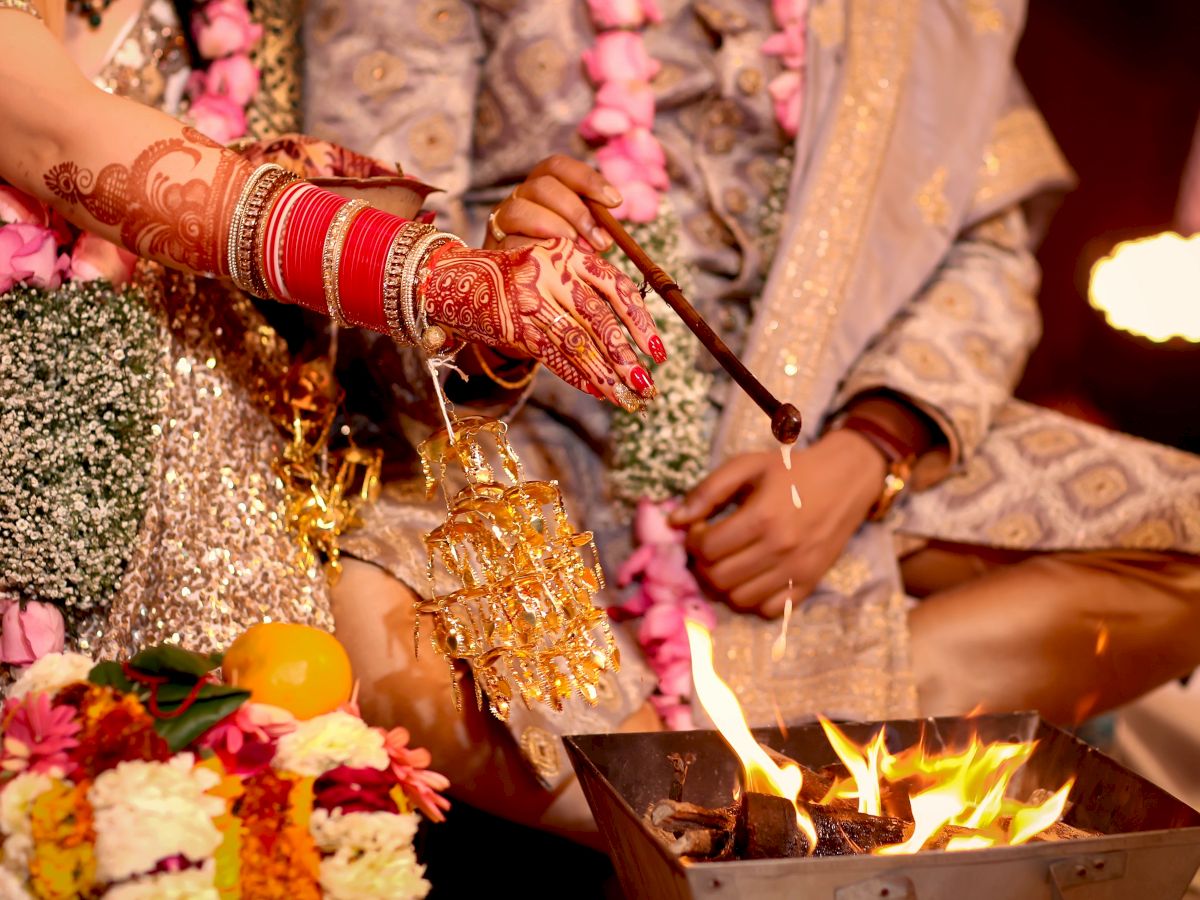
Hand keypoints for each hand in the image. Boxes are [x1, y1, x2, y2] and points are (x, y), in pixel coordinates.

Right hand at [422, 237, 665, 404]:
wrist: (457, 277)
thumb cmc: (517, 276)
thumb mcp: (554, 267)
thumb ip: (586, 290)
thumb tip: (630, 335)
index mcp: (570, 254)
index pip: (617, 288)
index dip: (641, 322)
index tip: (659, 351)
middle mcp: (553, 273)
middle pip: (599, 319)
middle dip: (625, 357)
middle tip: (647, 385)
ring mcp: (532, 299)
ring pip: (577, 342)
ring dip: (604, 374)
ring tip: (626, 397)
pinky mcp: (515, 325)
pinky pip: (552, 355)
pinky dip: (576, 376)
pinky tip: (596, 391)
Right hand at [485, 155, 620, 251]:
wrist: (519, 289)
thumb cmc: (555, 260)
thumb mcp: (578, 241)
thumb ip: (590, 233)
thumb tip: (606, 237)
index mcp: (541, 188)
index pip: (558, 167)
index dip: (587, 179)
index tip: (615, 202)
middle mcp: (518, 198)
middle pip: (543, 186)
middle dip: (576, 211)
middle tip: (600, 240)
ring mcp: (501, 221)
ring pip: (521, 210)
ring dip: (554, 227)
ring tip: (575, 249)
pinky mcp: (492, 248)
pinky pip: (510, 243)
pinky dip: (535, 250)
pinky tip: (552, 262)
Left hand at [669, 431, 886, 615]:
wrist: (845, 480)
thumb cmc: (791, 471)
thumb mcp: (747, 466)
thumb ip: (707, 491)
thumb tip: (674, 521)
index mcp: (762, 517)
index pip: (707, 548)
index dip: (693, 540)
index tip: (700, 529)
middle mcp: (780, 549)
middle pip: (718, 578)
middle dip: (703, 565)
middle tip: (710, 548)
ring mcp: (796, 571)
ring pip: (739, 599)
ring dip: (724, 584)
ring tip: (728, 562)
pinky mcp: (809, 584)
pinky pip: (768, 611)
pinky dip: (752, 599)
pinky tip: (751, 576)